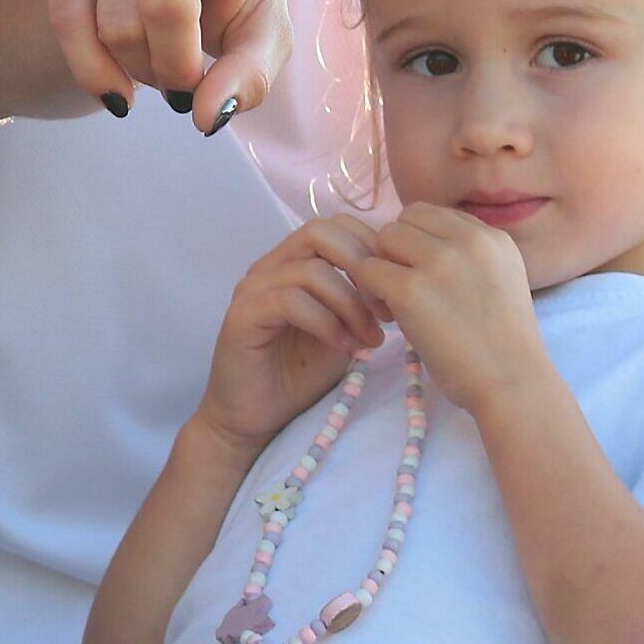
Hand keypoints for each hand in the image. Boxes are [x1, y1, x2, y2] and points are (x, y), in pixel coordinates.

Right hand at [47, 0, 291, 132]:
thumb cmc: (228, 7)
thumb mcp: (256, 44)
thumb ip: (247, 80)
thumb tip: (205, 116)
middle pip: (165, 6)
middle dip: (175, 66)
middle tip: (187, 80)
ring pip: (116, 23)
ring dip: (139, 70)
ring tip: (158, 63)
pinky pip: (68, 21)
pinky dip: (93, 70)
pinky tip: (115, 85)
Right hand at [198, 216, 385, 454]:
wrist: (254, 418)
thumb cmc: (300, 374)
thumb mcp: (344, 329)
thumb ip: (362, 300)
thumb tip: (400, 281)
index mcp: (295, 261)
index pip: (339, 226)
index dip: (374, 250)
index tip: (398, 292)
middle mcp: (271, 266)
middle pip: (322, 232)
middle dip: (364, 268)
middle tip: (386, 310)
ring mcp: (253, 288)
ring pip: (311, 270)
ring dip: (351, 304)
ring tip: (370, 339)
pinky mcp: (243, 315)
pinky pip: (290, 300)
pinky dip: (326, 322)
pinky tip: (344, 347)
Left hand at [346, 203, 549, 415]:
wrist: (512, 383)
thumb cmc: (504, 345)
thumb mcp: (502, 279)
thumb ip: (470, 255)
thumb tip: (421, 243)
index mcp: (493, 237)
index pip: (434, 215)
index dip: (419, 242)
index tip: (425, 275)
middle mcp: (469, 240)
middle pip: (406, 220)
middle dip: (398, 250)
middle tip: (406, 288)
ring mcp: (439, 262)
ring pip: (384, 238)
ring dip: (382, 266)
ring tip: (396, 303)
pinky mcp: (411, 290)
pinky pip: (367, 270)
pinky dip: (370, 292)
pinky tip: (388, 316)